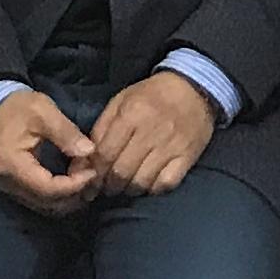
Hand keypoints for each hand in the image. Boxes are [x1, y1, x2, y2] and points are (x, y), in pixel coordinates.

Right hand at [0, 88, 102, 215]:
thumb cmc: (17, 108)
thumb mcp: (43, 112)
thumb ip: (66, 132)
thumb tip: (89, 151)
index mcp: (12, 165)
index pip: (47, 188)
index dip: (73, 185)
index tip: (93, 171)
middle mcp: (8, 184)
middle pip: (47, 202)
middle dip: (74, 193)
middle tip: (93, 176)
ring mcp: (10, 189)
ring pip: (45, 206)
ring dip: (68, 197)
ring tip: (85, 179)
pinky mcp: (15, 187)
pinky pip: (40, 200)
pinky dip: (58, 195)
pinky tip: (72, 182)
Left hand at [90, 70, 221, 198]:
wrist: (194, 88)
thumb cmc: (152, 95)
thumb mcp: (121, 101)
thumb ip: (102, 128)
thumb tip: (85, 158)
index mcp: (130, 114)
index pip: (105, 153)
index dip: (94, 173)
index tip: (89, 183)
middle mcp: (150, 131)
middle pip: (121, 172)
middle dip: (109, 186)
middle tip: (106, 187)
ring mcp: (170, 146)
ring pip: (141, 182)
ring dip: (129, 190)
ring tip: (125, 186)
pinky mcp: (187, 157)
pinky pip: (165, 184)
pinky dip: (153, 189)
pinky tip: (147, 183)